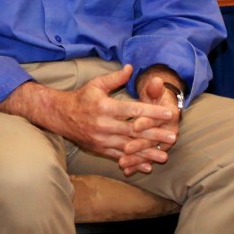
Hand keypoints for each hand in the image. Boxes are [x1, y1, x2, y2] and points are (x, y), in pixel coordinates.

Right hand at [39, 64, 177, 165]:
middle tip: (173, 137)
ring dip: (148, 153)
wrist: (60, 116)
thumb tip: (131, 67)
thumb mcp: (96, 84)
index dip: (152, 113)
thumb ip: (115, 78)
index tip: (169, 114)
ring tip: (165, 156)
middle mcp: (104, 125)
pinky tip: (148, 166)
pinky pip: (119, 157)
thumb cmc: (81, 98)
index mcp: (105, 107)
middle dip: (155, 135)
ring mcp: (101, 139)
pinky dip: (134, 162)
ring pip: (129, 147)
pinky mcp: (99, 149)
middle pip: (134, 131)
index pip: (133, 111)